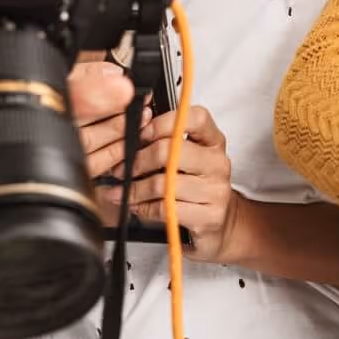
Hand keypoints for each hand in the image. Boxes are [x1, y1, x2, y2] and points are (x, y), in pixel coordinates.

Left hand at [106, 105, 243, 262]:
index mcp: (213, 140)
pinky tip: (136, 206)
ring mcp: (216, 190)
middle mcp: (217, 162)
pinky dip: (144, 208)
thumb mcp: (187, 157)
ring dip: (135, 188)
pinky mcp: (209, 216)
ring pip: (164, 184)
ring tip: (122, 190)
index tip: (141, 134)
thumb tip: (129, 136)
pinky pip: (166, 209)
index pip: (194, 118)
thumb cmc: (195, 184)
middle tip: (121, 168)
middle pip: (170, 151)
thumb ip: (165, 142)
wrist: (218, 221)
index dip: (163, 123)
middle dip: (138, 160)